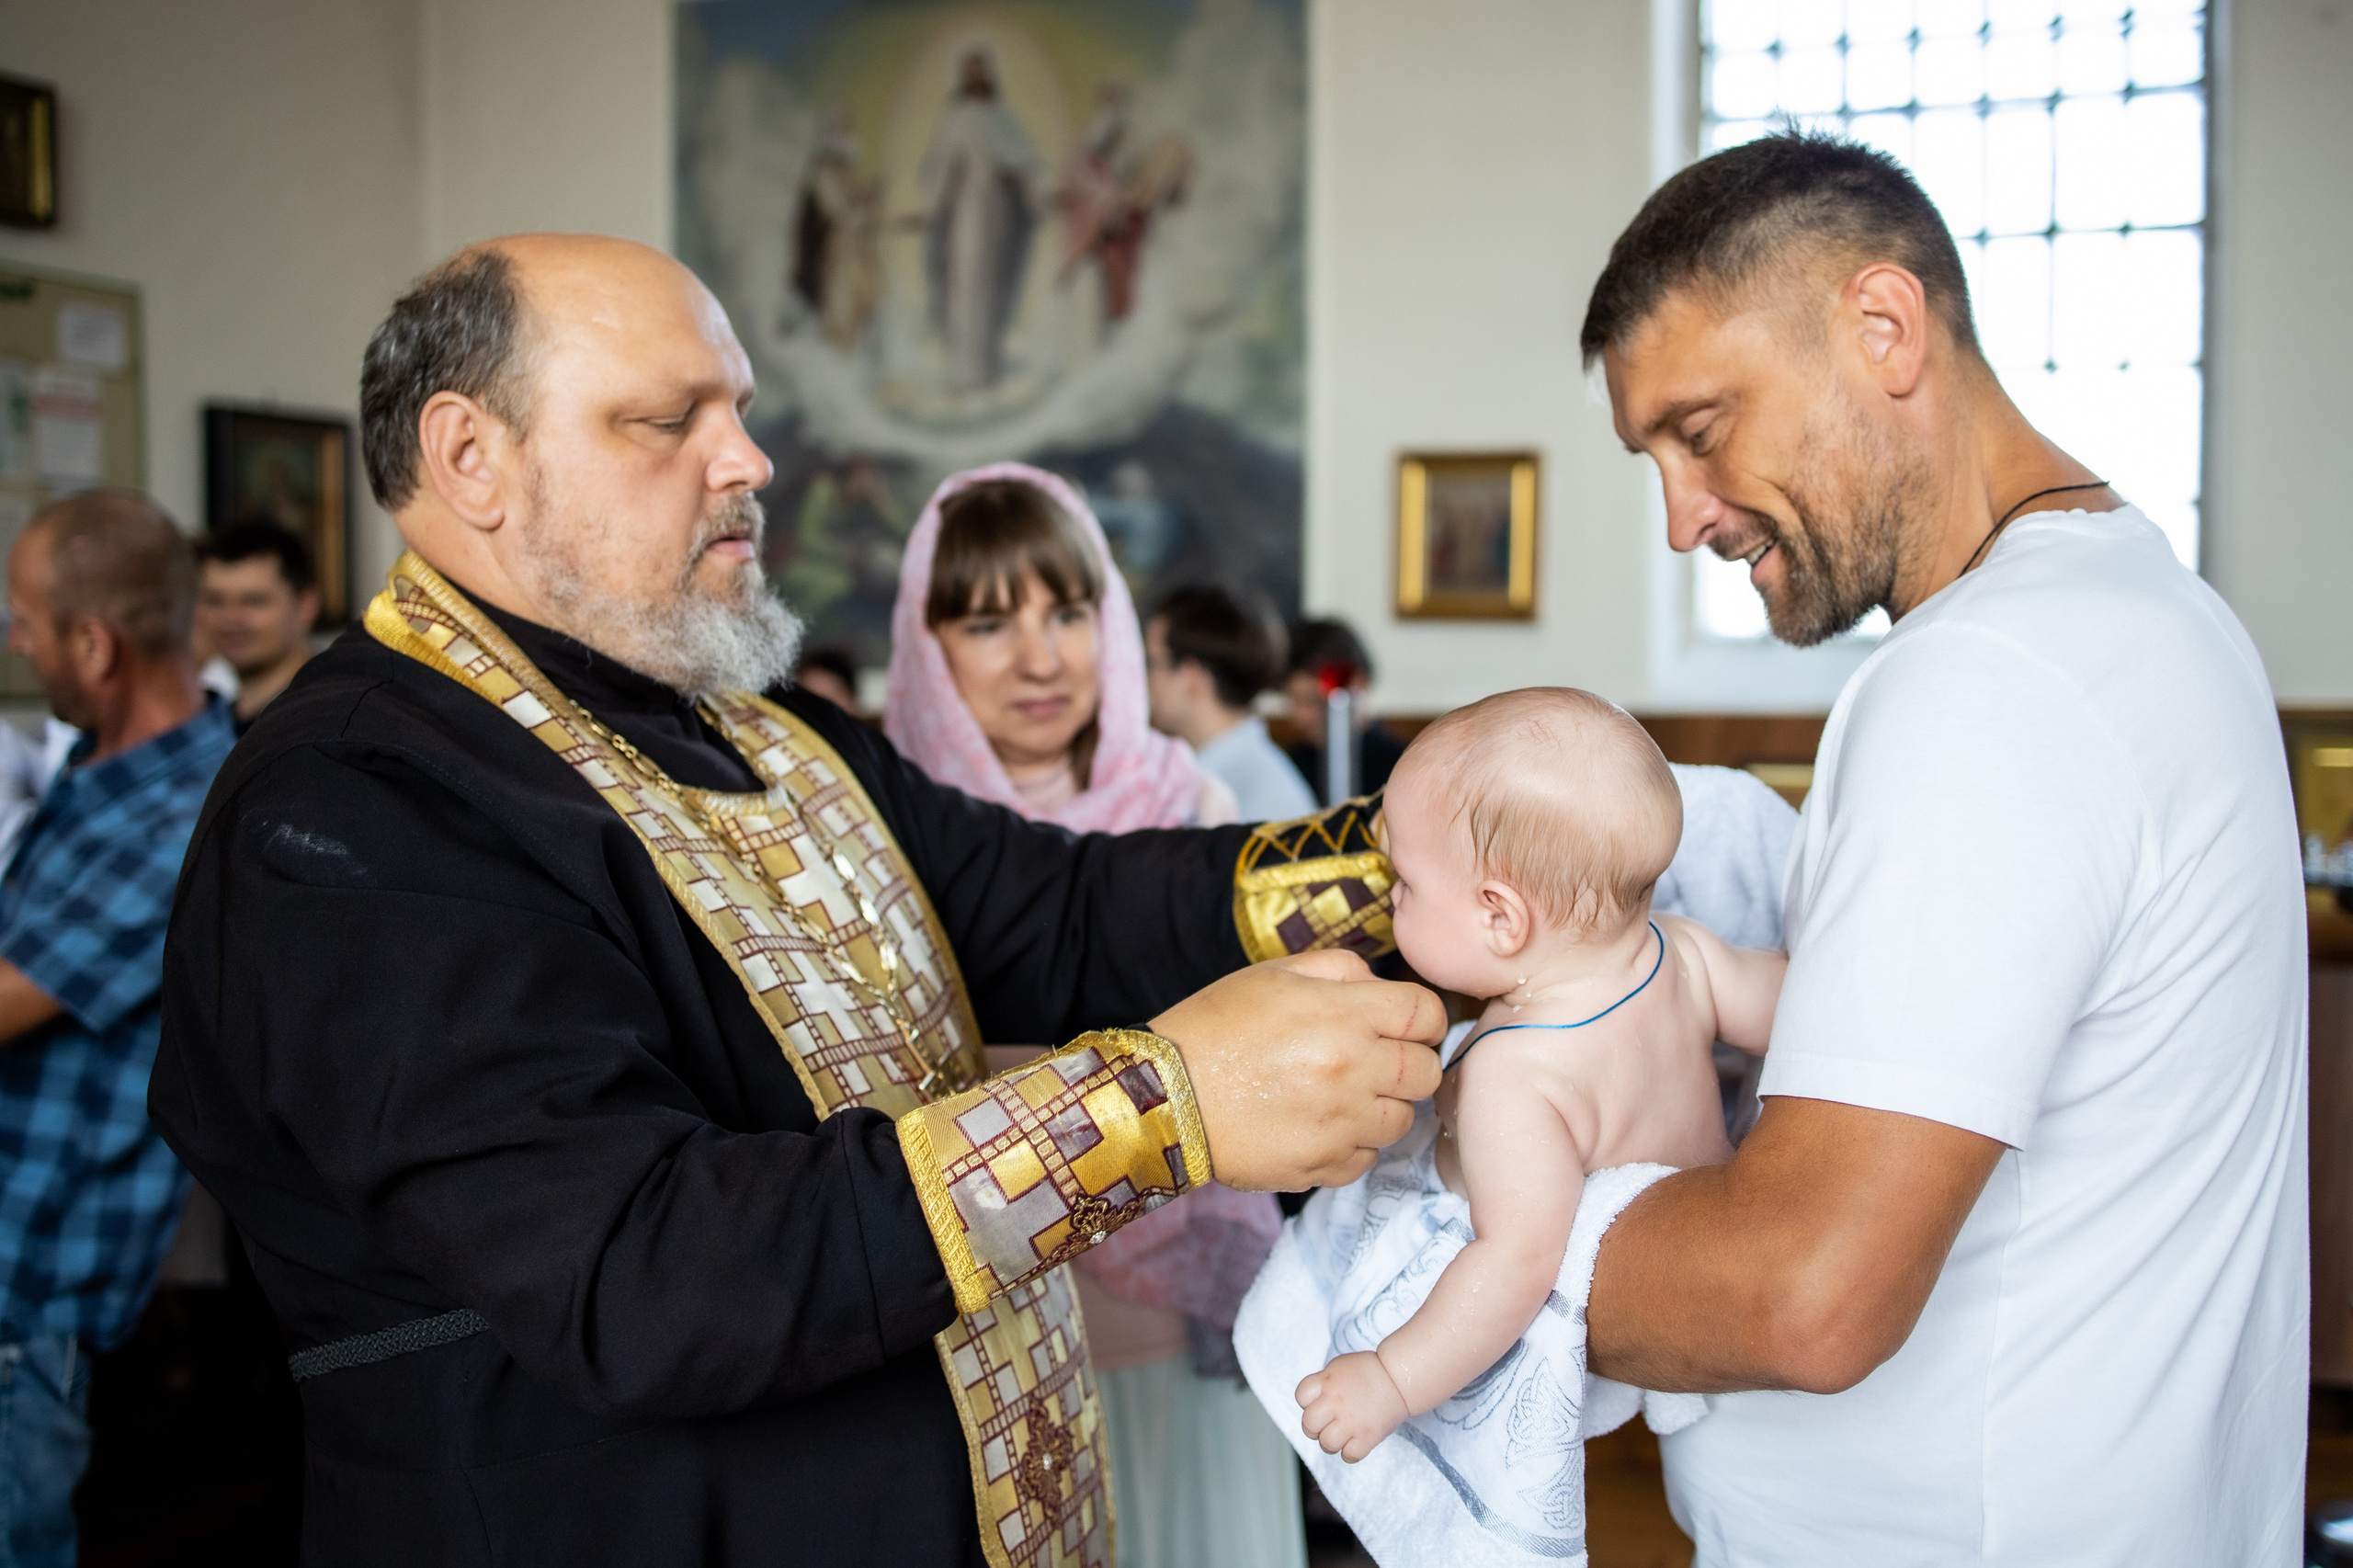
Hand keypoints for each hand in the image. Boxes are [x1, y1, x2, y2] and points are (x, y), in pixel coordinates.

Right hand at [1151, 950, 1443, 1190]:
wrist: (1162, 1094)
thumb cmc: (1216, 1026)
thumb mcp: (1274, 973)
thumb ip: (1340, 969)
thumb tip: (1384, 987)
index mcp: (1344, 1015)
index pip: (1427, 1013)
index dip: (1424, 1018)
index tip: (1409, 1024)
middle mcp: (1352, 1070)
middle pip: (1427, 1072)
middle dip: (1410, 1062)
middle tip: (1377, 1060)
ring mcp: (1340, 1124)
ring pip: (1402, 1121)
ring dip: (1383, 1106)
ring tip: (1342, 1095)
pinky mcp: (1322, 1165)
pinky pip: (1367, 1158)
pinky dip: (1353, 1144)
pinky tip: (1319, 1125)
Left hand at [1297, 1351, 1408, 1462]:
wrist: (1399, 1377)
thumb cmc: (1368, 1371)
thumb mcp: (1339, 1367)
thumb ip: (1322, 1383)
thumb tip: (1311, 1402)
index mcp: (1327, 1382)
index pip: (1301, 1396)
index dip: (1306, 1402)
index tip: (1319, 1403)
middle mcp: (1336, 1402)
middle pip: (1309, 1424)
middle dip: (1314, 1428)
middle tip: (1326, 1425)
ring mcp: (1352, 1421)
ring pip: (1327, 1444)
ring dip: (1331, 1443)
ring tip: (1341, 1436)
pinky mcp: (1368, 1436)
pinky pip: (1349, 1456)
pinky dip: (1350, 1453)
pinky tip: (1355, 1443)